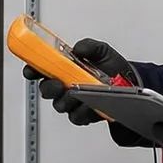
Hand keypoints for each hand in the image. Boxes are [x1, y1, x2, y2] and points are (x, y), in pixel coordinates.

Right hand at [22, 37, 138, 125]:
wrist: (131, 83)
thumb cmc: (113, 67)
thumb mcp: (102, 51)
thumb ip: (89, 46)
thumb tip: (78, 48)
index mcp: (65, 68)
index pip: (41, 69)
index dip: (33, 69)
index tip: (31, 69)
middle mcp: (65, 85)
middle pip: (46, 89)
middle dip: (49, 87)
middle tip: (58, 84)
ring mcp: (73, 100)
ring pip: (59, 104)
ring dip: (67, 99)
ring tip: (78, 93)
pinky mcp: (82, 114)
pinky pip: (76, 116)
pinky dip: (82, 111)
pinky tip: (90, 105)